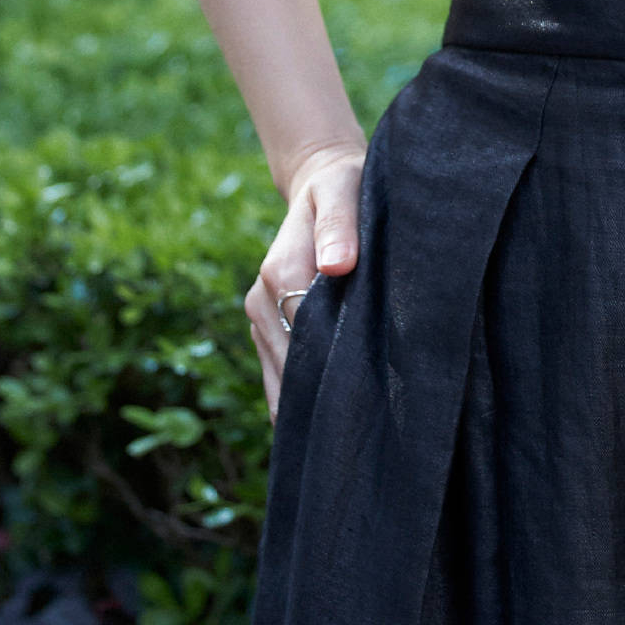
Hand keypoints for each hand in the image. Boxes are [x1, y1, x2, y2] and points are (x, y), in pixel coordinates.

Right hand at [245, 141, 365, 421]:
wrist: (322, 180)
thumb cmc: (342, 186)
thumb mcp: (345, 191)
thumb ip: (340, 226)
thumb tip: (336, 266)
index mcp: (280, 272)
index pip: (304, 337)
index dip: (332, 371)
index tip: (363, 402)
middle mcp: (262, 300)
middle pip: (291, 367)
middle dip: (320, 401)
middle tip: (359, 440)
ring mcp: (261, 316)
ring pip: (280, 379)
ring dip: (308, 408)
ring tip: (345, 444)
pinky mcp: (266, 326)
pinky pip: (279, 375)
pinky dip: (297, 399)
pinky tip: (324, 426)